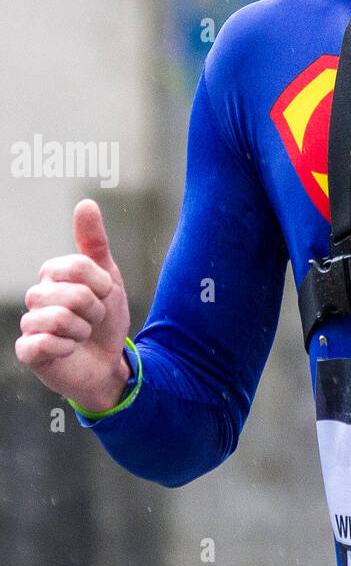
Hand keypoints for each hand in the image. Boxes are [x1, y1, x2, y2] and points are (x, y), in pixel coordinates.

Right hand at [16, 198, 131, 410]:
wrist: (108, 362)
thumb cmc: (104, 320)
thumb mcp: (109, 279)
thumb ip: (95, 242)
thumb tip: (85, 203)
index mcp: (52, 274)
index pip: (79, 266)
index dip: (102, 286)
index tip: (104, 297)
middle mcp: (36, 296)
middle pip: (73, 293)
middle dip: (95, 311)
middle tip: (93, 320)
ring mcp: (30, 324)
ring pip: (61, 318)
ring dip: (83, 331)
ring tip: (82, 335)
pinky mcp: (27, 351)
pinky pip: (44, 343)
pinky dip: (67, 348)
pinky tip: (68, 351)